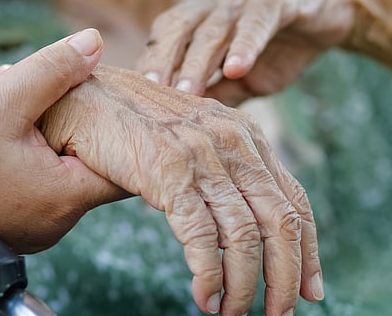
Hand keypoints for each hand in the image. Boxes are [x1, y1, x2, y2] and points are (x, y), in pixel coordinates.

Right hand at [0, 29, 126, 258]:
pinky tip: (1, 115)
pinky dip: (28, 145)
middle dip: (81, 115)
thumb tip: (96, 42)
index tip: (119, 90)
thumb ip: (55, 69)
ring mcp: (29, 225)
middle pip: (92, 161)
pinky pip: (34, 177)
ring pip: (59, 166)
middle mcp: (55, 222)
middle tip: (67, 79)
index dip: (126, 123)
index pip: (125, 163)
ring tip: (20, 90)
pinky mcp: (5, 220)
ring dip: (48, 126)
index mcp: (65, 199)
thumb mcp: (4, 100)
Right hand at [37, 66, 322, 315]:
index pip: (295, 200)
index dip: (308, 250)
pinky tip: (204, 297)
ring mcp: (201, 155)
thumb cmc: (131, 124)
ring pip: (244, 237)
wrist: (80, 96)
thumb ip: (220, 172)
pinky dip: (209, 277)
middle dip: (286, 278)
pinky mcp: (169, 171)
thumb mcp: (191, 141)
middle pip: (281, 222)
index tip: (311, 289)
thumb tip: (240, 227)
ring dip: (244, 287)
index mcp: (245, 135)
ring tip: (233, 314)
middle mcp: (232, 141)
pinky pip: (202, 238)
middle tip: (281, 314)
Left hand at [137, 0, 374, 105]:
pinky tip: (237, 68)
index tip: (131, 98)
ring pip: (213, 28)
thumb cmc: (277, 45)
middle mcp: (211, 2)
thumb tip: (183, 128)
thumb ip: (214, 95)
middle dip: (162, 61)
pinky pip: (257, 22)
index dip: (148, 64)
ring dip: (198, 61)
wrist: (330, 11)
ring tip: (187, 92)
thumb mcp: (242, 78)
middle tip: (149, 94)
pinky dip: (245, 45)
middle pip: (177, 28)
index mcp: (196, 16)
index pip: (162, 38)